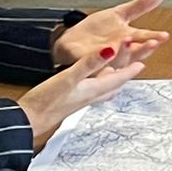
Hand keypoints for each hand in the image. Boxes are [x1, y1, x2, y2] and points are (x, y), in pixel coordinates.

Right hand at [18, 55, 147, 149]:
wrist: (29, 120)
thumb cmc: (46, 102)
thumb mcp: (69, 77)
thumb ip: (90, 63)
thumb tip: (110, 50)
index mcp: (92, 90)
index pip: (118, 78)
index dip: (131, 69)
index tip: (142, 62)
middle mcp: (89, 96)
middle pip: (114, 85)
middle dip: (125, 75)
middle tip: (135, 67)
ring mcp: (80, 99)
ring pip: (104, 89)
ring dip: (113, 80)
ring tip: (118, 73)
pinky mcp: (71, 100)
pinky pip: (92, 91)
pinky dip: (98, 84)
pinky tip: (91, 83)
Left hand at [52, 0, 170, 70]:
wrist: (73, 42)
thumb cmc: (97, 32)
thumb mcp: (120, 14)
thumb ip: (141, 5)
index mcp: (127, 40)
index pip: (143, 41)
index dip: (153, 39)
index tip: (163, 36)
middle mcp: (118, 52)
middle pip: (133, 53)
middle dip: (143, 49)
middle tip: (152, 43)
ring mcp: (103, 58)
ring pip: (116, 59)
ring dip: (123, 52)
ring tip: (127, 41)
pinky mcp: (86, 62)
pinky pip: (94, 63)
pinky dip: (99, 59)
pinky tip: (104, 52)